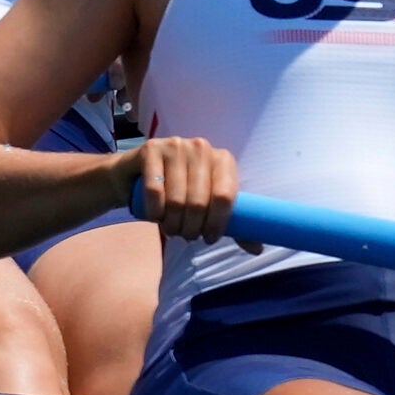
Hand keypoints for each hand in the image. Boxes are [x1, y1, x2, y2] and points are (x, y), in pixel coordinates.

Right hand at [120, 135, 240, 243]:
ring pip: (177, 200)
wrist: (137, 173)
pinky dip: (154, 212)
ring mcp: (176, 145)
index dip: (217, 224)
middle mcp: (201, 147)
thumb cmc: (181, 191)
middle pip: (199, 203)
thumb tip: (257, 249)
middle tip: (185, 235)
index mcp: (223, 159)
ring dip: (172, 225)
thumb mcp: (210, 205)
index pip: (225, 197)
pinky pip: (154, 191)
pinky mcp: (151, 149)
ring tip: (171, 229)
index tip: (208, 237)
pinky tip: (154, 216)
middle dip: (191, 229)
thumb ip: (234, 225)